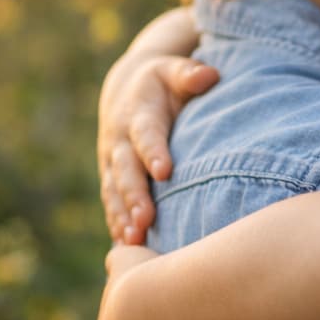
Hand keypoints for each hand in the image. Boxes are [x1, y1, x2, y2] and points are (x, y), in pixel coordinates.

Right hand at [99, 35, 218, 244]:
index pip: (147, 136)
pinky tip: (125, 248)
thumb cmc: (162, 83)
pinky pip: (111, 204)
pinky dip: (116, 224)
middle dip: (135, 196)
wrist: (125, 91)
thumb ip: (190, 74)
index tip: (166, 171)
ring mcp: (112, 163)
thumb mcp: (173, 71)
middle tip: (146, 220)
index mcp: (138, 116)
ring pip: (114, 193)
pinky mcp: (110, 179)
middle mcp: (120, 142)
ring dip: (122, 217)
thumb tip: (209, 74)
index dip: (154, 152)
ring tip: (133, 242)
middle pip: (126, 172)